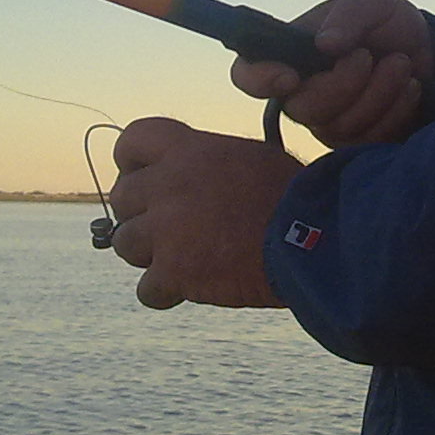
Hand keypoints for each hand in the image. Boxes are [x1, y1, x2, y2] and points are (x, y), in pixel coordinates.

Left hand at [108, 117, 301, 309]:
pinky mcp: (174, 272)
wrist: (313, 236)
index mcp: (188, 149)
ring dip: (150, 254)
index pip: (130, 142)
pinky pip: (146, 289)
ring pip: (125, 244)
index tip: (147, 179)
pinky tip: (191, 286)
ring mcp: (166, 230)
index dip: (132, 164)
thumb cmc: (291, 195)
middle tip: (171, 226)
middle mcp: (168, 184)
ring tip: (185, 256)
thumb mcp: (248, 157)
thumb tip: (191, 169)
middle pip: (121, 198)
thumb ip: (207, 160)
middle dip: (142, 214)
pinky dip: (166, 292)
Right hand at [231, 0, 431, 148]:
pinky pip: (368, 140)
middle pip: (301, 109)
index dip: (258, 80)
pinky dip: (396, 110)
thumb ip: (350, 13)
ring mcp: (328, 123)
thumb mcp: (374, 2)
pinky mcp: (357, 143)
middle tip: (370, 56)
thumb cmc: (389, 25)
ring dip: (378, 92)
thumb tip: (325, 44)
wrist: (430, 52)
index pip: (248, 74)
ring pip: (339, 127)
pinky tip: (409, 87)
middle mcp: (302, 93)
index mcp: (291, 55)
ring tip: (401, 64)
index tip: (290, 76)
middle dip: (343, 83)